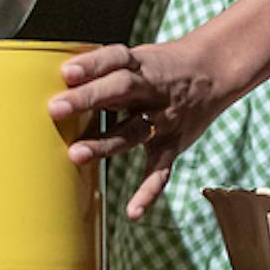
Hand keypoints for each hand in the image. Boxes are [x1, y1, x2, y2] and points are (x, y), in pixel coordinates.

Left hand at [48, 36, 243, 218]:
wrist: (214, 72)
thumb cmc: (163, 67)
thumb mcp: (138, 58)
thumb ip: (104, 70)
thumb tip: (57, 83)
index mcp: (141, 64)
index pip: (116, 59)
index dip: (91, 65)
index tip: (66, 73)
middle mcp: (153, 90)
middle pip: (121, 90)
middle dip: (88, 99)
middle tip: (55, 109)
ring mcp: (164, 119)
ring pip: (134, 131)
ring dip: (105, 143)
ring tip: (75, 154)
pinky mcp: (173, 145)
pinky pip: (161, 170)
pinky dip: (149, 191)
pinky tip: (133, 212)